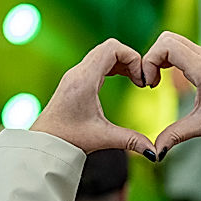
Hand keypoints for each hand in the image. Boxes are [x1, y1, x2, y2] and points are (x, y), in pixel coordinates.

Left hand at [30, 39, 157, 157]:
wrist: (46, 141)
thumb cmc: (68, 138)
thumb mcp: (103, 138)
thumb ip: (131, 141)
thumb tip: (154, 153)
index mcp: (84, 80)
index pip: (112, 49)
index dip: (133, 58)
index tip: (142, 80)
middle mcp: (78, 72)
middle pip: (110, 47)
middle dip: (130, 59)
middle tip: (141, 80)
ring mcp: (76, 74)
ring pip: (104, 52)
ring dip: (122, 62)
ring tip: (135, 80)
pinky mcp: (76, 79)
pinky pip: (98, 61)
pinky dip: (114, 66)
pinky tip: (123, 80)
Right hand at [142, 31, 200, 157]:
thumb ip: (175, 135)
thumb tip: (154, 153)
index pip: (167, 46)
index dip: (149, 61)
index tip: (149, 86)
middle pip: (166, 38)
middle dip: (151, 58)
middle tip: (150, 83)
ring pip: (173, 41)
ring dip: (159, 58)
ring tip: (156, 83)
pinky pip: (181, 48)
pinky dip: (168, 59)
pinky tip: (168, 81)